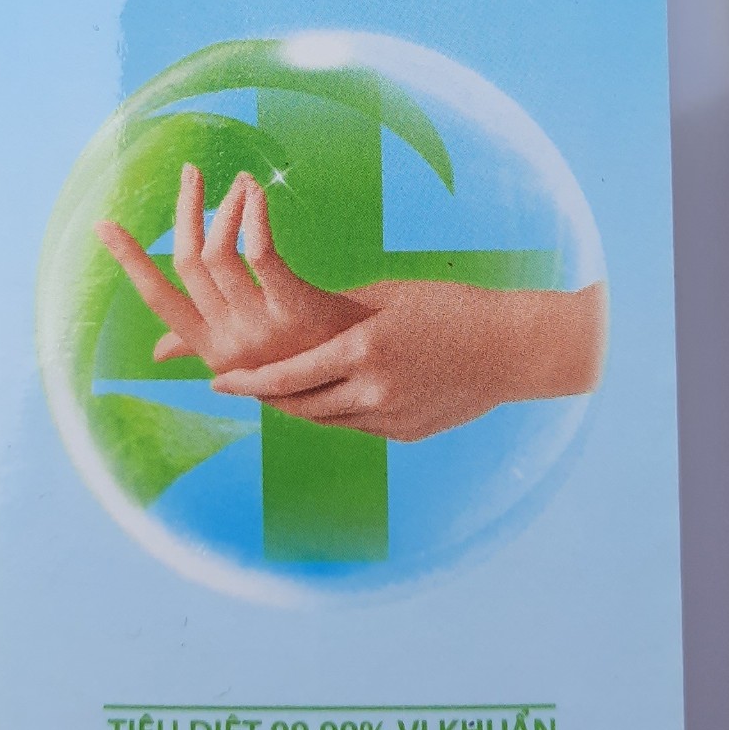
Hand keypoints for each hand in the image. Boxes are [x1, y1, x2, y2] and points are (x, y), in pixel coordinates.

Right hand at [97, 164, 359, 372]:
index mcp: (208, 348)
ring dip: (226, 208)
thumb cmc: (303, 359)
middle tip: (192, 173)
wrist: (362, 379)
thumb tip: (158, 353)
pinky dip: (253, 215)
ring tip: (241, 183)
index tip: (103, 224)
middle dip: (185, 211)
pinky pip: (261, 252)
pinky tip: (256, 192)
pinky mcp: (295, 310)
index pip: (156, 298)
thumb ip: (199, 347)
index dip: (129, 259)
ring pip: (220, 252)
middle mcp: (228, 341)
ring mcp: (260, 328)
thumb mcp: (245, 361)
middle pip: (189, 261)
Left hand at [212, 277, 607, 439]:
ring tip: (271, 393)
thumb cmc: (449, 306)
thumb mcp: (387, 297)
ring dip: (295, 407)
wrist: (511, 348)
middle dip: (263, 397)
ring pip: (323, 420)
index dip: (247, 382)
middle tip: (235, 387)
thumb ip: (338, 313)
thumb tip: (290, 316)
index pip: (289, 374)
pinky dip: (333, 413)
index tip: (217, 382)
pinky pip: (354, 427)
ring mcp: (390, 416)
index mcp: (363, 349)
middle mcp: (373, 389)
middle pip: (298, 404)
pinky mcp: (405, 432)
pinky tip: (324, 397)